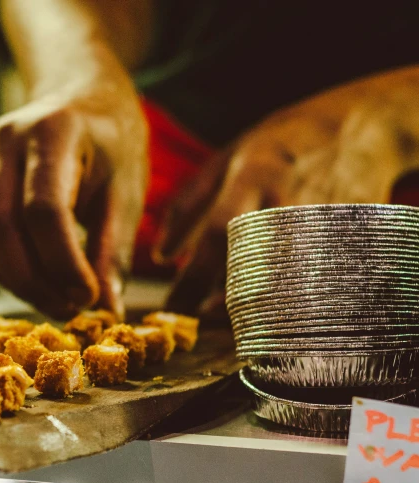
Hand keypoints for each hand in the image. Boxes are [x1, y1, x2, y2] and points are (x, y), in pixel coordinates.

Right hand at [0, 78, 147, 319]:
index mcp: (52, 131)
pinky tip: (41, 284)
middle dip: (32, 281)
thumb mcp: (127, 189)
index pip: (44, 208)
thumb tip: (105, 311)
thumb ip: (113, 249)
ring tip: (60, 304)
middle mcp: (6, 143)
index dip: (63, 262)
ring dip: (19, 280)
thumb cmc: (112, 140)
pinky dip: (10, 268)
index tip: (88, 299)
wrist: (81, 96)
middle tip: (69, 311)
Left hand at [154, 70, 418, 316]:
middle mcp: (291, 198)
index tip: (172, 307)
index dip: (193, 277)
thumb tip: (160, 257)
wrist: (362, 122)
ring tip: (238, 320)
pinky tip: (278, 312)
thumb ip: (188, 208)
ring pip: (290, 282)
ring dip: (261, 308)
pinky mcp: (355, 232)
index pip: (217, 235)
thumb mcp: (225, 160)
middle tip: (203, 318)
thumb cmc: (279, 143)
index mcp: (254, 175)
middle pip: (257, 267)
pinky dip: (296, 301)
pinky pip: (320, 281)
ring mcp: (327, 217)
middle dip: (227, 302)